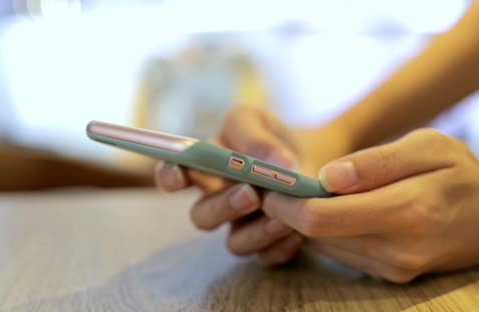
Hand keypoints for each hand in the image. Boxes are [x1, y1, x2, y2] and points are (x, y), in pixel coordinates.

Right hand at [155, 106, 305, 265]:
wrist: (309, 160)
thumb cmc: (272, 139)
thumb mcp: (260, 122)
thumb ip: (255, 137)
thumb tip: (275, 163)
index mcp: (205, 168)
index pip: (173, 175)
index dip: (169, 177)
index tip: (177, 176)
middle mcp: (217, 201)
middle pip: (202, 216)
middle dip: (222, 207)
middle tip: (250, 194)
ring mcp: (240, 227)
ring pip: (234, 244)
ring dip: (256, 232)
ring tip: (283, 218)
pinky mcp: (266, 246)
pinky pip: (266, 256)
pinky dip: (281, 247)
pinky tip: (296, 234)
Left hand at [262, 128, 478, 282]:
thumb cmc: (462, 174)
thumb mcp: (428, 147)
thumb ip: (376, 163)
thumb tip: (326, 177)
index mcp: (407, 212)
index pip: (322, 218)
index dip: (286, 202)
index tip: (271, 182)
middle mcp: (397, 250)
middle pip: (317, 235)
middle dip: (290, 210)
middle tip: (279, 182)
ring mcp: (393, 268)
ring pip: (325, 246)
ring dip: (307, 222)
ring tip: (305, 192)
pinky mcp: (390, 274)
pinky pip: (342, 253)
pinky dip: (329, 232)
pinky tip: (335, 209)